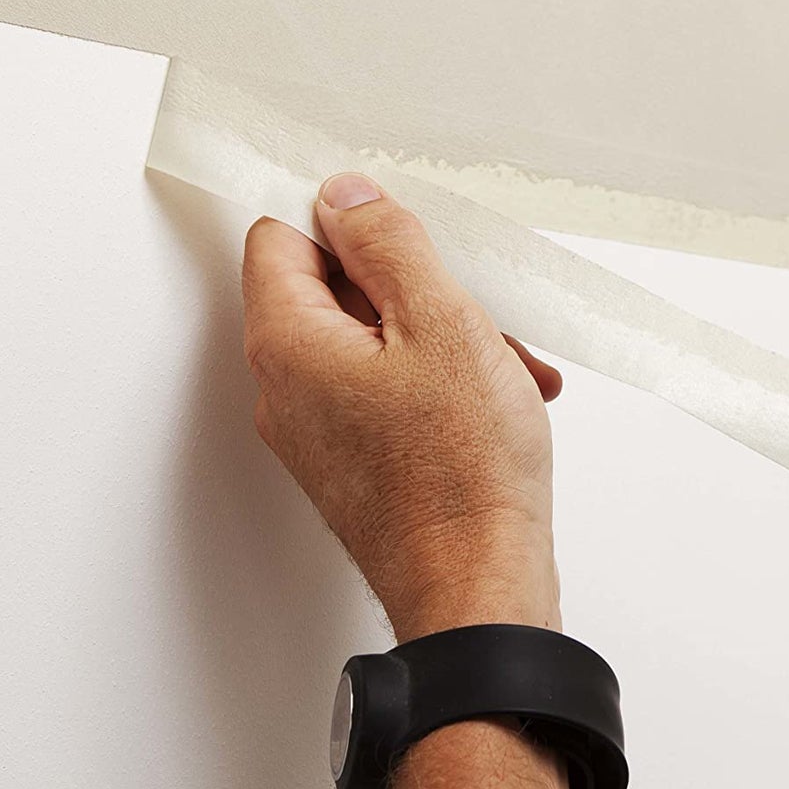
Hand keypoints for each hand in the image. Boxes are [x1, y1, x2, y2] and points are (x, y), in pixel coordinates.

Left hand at [241, 171, 564, 638]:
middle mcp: (287, 391)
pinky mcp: (356, 466)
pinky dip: (442, 384)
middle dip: (415, 287)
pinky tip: (501, 400)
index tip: (399, 224)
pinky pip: (388, 394)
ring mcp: (319, 435)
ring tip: (508, 366)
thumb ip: (387, 246)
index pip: (280, 235)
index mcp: (290, 344)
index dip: (342, 217)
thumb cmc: (463, 476)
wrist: (480, 590)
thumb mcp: (442, 323)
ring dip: (443, 338)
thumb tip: (346, 197)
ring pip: (373, 344)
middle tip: (474, 304)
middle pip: (335, 292)